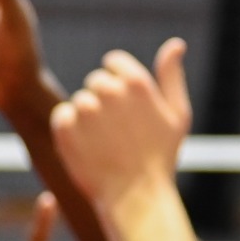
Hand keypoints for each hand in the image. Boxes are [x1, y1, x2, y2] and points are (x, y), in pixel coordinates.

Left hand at [49, 41, 191, 210]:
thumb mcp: (178, 115)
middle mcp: (110, 91)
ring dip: (87, 118)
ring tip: (104, 143)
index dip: (117, 83)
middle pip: (95, 81)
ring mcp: (86, 110)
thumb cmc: (160, 158)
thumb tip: (175, 44)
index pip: (113, 62)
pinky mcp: (65, 130)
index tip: (123, 108)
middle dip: (103, 101)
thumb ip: (172, 77)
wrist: (135, 197)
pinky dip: (69, 130)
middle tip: (116, 132)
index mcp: (137, 82)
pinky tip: (87, 147)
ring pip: (79, 101)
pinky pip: (62, 116)